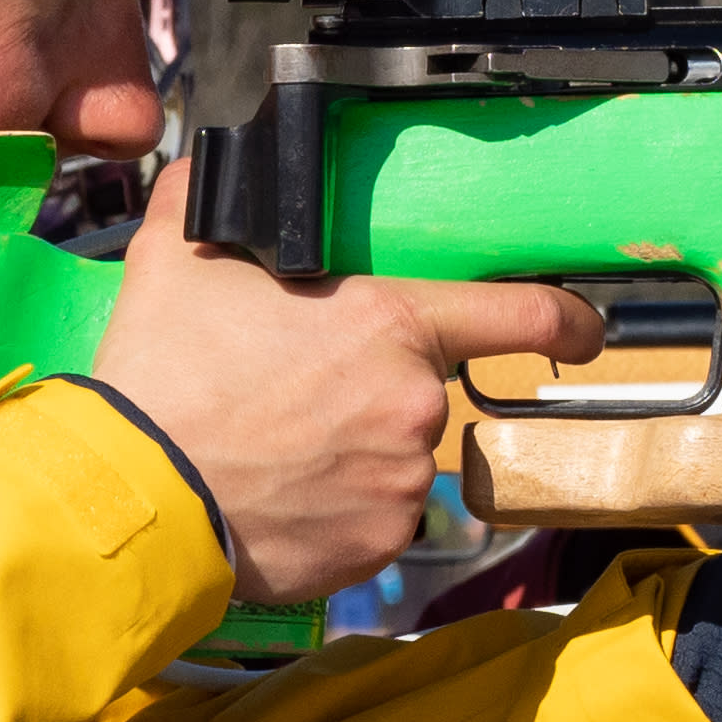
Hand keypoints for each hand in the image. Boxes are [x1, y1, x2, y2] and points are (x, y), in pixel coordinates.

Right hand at [90, 159, 603, 605]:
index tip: (586, 326)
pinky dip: (336, 512)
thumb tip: (200, 173)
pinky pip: (372, 520)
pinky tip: (278, 498)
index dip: (566, 316)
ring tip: (274, 451)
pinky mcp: (375, 548)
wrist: (136, 497)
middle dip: (371, 389)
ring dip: (351, 452)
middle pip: (422, 389)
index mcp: (391, 324)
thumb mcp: (177, 260)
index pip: (521, 314)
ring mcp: (400, 483)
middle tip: (296, 394)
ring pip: (393, 457)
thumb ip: (203, 203)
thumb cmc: (162, 377)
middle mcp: (415, 406)